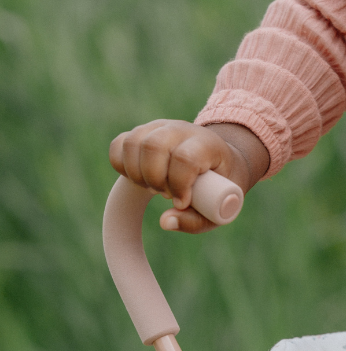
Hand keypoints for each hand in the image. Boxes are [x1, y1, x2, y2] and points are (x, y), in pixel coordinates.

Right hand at [108, 120, 269, 232]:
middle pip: (153, 146)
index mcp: (207, 144)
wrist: (220, 162)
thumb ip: (194, 221)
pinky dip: (121, 166)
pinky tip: (138, 179)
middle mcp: (181, 130)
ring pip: (132, 143)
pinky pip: (119, 144)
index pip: (184, 158)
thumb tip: (165, 222)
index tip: (182, 202)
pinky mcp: (142, 133)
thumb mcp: (217, 209)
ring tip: (153, 188)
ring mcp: (159, 128)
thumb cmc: (220, 189)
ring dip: (137, 174)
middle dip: (154, 178)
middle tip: (166, 194)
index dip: (179, 184)